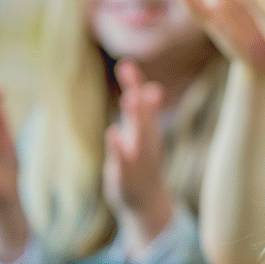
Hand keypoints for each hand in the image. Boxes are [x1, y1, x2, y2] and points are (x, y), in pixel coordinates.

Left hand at [102, 60, 172, 240]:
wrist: (146, 201)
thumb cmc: (143, 164)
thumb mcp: (146, 136)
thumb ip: (146, 112)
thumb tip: (153, 88)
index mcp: (147, 128)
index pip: (142, 101)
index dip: (135, 82)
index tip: (126, 63)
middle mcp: (146, 138)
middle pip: (142, 111)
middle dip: (137, 90)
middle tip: (129, 68)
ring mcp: (138, 156)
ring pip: (139, 133)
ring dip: (136, 115)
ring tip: (131, 97)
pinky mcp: (127, 174)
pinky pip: (123, 159)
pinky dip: (118, 146)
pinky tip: (112, 133)